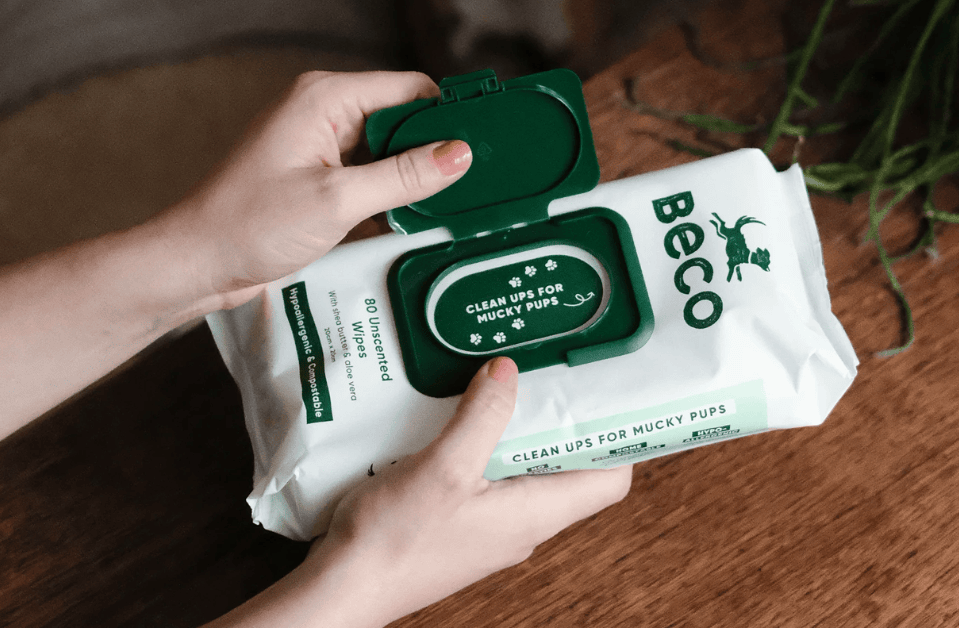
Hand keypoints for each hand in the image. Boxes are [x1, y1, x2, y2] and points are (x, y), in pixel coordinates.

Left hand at [168, 70, 471, 309]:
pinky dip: (391, 194)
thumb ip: (404, 176)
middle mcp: (325, 111)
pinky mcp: (318, 174)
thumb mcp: (337, 201)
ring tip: (451, 204)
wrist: (195, 263)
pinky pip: (370, 173)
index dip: (449, 114)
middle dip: (434, 150)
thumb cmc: (249, 225)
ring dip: (413, 177)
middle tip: (475, 182)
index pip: (409, 89)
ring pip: (389, 149)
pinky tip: (414, 221)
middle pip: (403, 118)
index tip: (487, 142)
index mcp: (326, 98)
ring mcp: (320, 144)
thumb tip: (461, 154)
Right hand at [308, 358, 631, 625]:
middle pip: (568, 467)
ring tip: (504, 381)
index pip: (609, 479)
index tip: (607, 390)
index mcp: (535, 514)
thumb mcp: (445, 466)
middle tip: (550, 369)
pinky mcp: (461, 521)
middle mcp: (522, 523)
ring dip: (518, 426)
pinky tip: (459, 414)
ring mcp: (491, 525)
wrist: (342, 589)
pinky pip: (490, 474)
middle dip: (561, 417)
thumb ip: (484, 415)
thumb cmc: (395, 541)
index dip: (616, 436)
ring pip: (525, 467)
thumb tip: (510, 370)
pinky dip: (485, 441)